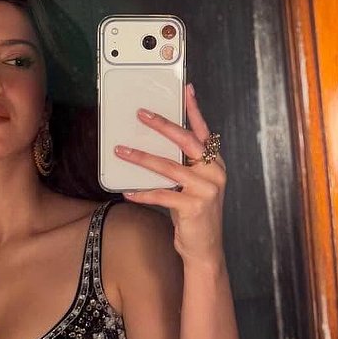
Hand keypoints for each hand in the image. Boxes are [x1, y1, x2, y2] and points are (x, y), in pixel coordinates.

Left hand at [114, 82, 225, 266]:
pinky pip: (163, 195)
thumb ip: (185, 166)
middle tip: (141, 114)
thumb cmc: (196, 214)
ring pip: (169, 167)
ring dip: (142, 157)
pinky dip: (143, 193)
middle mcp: (214, 173)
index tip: (186, 89)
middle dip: (162, 125)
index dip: (194, 110)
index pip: (203, 132)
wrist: (205, 249)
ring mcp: (206, 190)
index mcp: (215, 164)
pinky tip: (127, 190)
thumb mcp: (195, 186)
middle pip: (186, 141)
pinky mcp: (193, 207)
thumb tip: (158, 146)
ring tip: (122, 151)